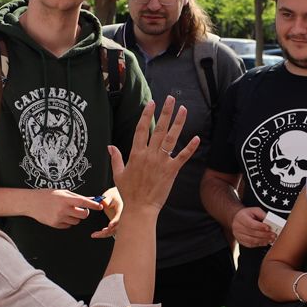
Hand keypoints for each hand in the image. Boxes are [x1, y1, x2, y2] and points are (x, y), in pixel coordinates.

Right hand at [32, 190, 98, 228]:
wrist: (31, 202)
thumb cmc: (47, 195)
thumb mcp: (62, 192)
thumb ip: (76, 196)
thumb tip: (90, 198)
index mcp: (65, 199)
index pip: (84, 202)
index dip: (93, 205)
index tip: (100, 206)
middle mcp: (63, 209)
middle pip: (83, 215)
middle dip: (84, 213)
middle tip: (80, 209)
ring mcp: (59, 218)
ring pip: (76, 221)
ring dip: (75, 217)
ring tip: (66, 211)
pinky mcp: (55, 224)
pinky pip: (68, 226)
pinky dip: (68, 222)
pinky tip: (60, 216)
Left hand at [91, 187, 124, 238]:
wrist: (117, 197)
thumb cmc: (113, 196)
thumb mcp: (109, 195)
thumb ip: (106, 200)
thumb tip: (102, 205)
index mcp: (122, 208)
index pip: (120, 216)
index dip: (115, 221)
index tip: (110, 225)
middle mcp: (122, 217)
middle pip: (117, 226)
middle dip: (108, 231)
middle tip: (98, 233)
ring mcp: (120, 221)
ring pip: (114, 231)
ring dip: (105, 234)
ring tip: (94, 235)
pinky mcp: (117, 224)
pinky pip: (112, 231)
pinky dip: (106, 233)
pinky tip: (98, 234)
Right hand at [107, 97, 198, 214]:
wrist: (140, 208)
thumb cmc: (128, 192)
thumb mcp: (118, 174)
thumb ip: (115, 158)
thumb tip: (110, 146)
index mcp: (136, 154)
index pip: (141, 129)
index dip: (146, 114)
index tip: (151, 103)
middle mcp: (149, 155)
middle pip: (158, 129)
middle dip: (165, 112)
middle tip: (171, 98)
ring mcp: (161, 162)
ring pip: (171, 138)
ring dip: (178, 123)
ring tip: (183, 109)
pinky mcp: (171, 171)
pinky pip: (182, 157)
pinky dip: (190, 147)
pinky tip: (196, 137)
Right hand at [231, 206, 277, 248]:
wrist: (237, 219)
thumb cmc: (247, 215)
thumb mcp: (254, 210)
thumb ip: (262, 214)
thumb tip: (270, 220)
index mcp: (241, 217)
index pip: (251, 223)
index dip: (260, 226)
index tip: (269, 228)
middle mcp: (238, 227)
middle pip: (252, 233)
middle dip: (265, 235)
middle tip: (273, 235)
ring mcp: (238, 235)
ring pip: (252, 240)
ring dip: (263, 240)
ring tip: (271, 239)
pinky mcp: (240, 241)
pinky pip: (250, 245)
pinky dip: (259, 244)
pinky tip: (265, 242)